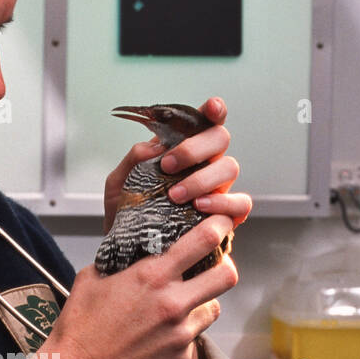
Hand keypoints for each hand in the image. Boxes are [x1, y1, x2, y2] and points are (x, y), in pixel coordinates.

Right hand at [45, 215, 238, 358]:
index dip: (218, 228)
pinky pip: (192, 339)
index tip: (220, 224)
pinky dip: (181, 335)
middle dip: (224, 267)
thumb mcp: (92, 278)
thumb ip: (120, 262)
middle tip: (214, 267)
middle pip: (227, 276)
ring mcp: (181, 335)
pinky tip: (157, 338)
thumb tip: (130, 252)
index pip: (203, 241)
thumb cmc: (79, 327)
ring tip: (180, 306)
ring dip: (201, 303)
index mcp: (152, 277)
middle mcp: (174, 304)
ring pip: (213, 309)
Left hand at [103, 96, 251, 233]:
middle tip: (167, 166)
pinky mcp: (226, 214)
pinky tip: (200, 208)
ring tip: (175, 196)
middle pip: (219, 138)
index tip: (210, 108)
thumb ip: (132, 161)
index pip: (205, 121)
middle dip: (195, 148)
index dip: (213, 110)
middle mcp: (206, 163)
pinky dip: (223, 203)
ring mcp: (218, 188)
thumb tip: (153, 146)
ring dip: (202, 178)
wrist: (129, 250)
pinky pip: (240, 203)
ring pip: (229, 167)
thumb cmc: (127, 213)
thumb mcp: (118, 184)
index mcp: (184, 149)